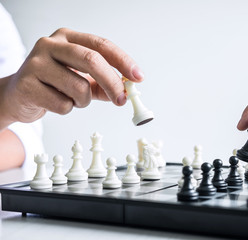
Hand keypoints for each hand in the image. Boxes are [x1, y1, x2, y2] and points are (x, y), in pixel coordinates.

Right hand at [0, 28, 143, 128]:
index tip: (138, 77)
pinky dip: (67, 109)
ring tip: (73, 100)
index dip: (123, 61)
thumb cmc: (54, 84)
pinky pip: (63, 104)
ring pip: (79, 87)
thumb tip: (127, 91)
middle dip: (112, 82)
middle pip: (91, 60)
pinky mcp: (26, 84)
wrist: (18, 95)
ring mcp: (36, 62)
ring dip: (84, 101)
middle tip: (122, 100)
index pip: (101, 45)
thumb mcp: (82, 79)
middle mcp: (50, 45)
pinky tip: (54, 103)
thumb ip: (104, 83)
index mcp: (68, 38)